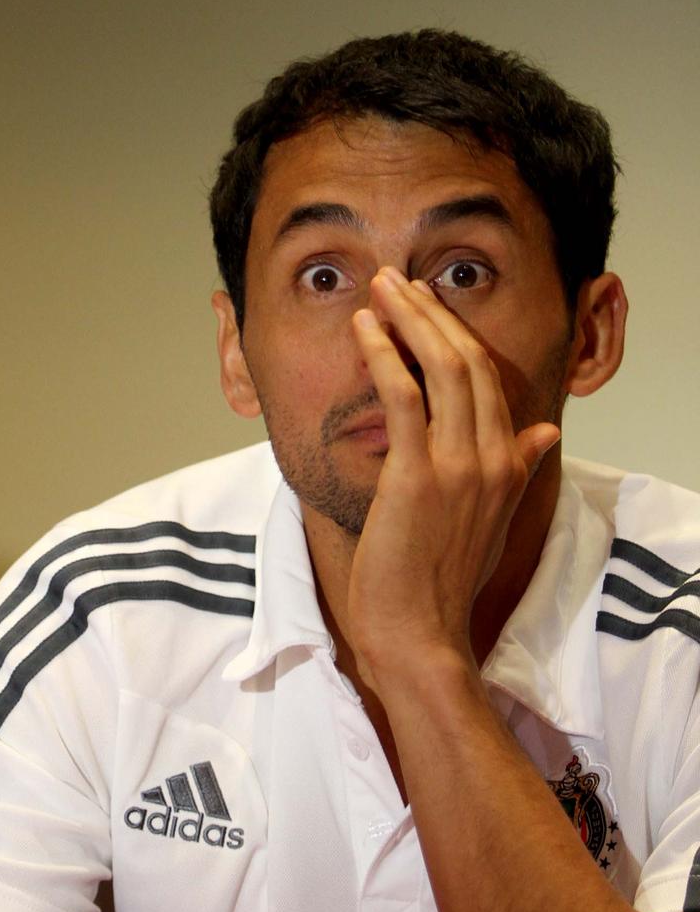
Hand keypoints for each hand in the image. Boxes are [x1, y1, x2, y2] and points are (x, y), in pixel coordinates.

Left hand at [348, 266, 558, 687]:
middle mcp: (492, 457)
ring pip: (440, 369)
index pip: (488, 379)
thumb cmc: (444, 580)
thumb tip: (546, 434)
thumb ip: (519, 469)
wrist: (419, 632)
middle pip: (467, 362)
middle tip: (397, 279)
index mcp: (509, 463)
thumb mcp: (493, 520)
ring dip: (409, 319)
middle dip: (431, 312)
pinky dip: (384, 354)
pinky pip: (403, 396)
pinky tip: (364, 328)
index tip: (425, 305)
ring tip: (380, 287)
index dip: (454, 335)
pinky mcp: (416, 476)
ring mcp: (457, 466)